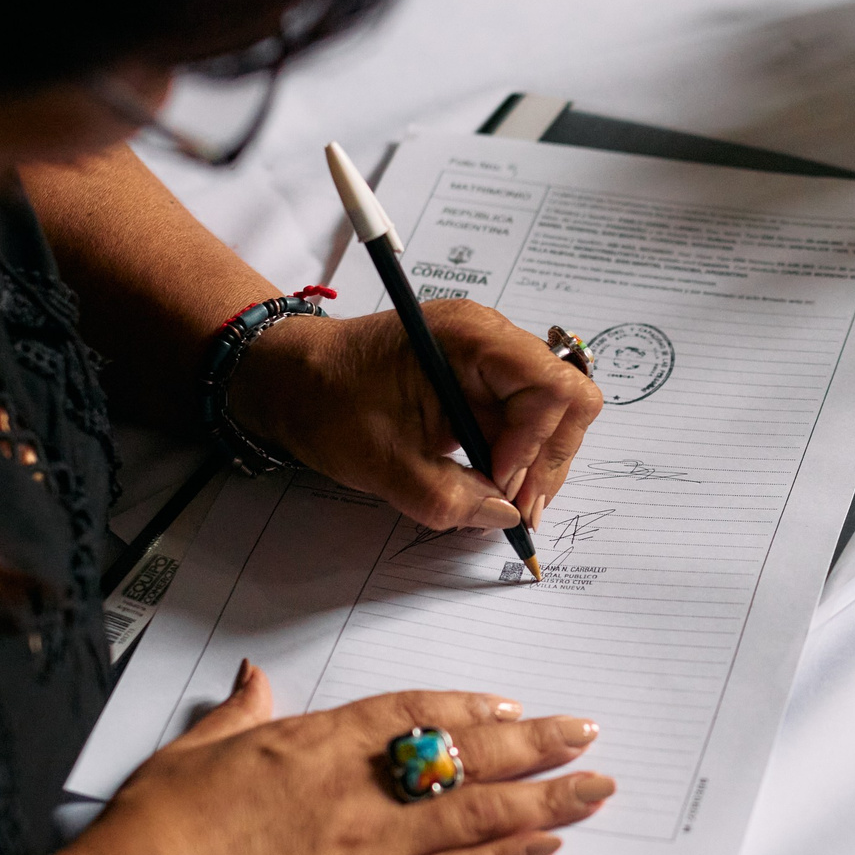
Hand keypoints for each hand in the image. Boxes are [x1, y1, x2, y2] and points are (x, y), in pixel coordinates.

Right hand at [62, 663, 611, 854]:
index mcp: (314, 743)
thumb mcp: (192, 754)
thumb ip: (239, 717)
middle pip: (466, 756)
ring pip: (481, 813)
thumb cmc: (155, 836)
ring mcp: (373, 847)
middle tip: (585, 734)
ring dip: (548, 798)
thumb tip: (255, 681)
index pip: (412, 713)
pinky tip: (550, 847)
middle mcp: (358, 787)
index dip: (469, 708)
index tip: (510, 705)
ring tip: (596, 788)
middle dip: (535, 743)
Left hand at [228, 302, 603, 530]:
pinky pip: (522, 421)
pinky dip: (516, 458)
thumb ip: (450, 498)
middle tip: (518, 509)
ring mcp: (488, 360)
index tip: (502, 483)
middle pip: (566, 401)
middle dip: (547, 459)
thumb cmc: (325, 400)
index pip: (554, 387)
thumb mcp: (383, 463)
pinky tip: (493, 485)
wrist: (288, 378)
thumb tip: (506, 516)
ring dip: (535, 464)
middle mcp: (491, 340)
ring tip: (503, 502)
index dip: (538, 444)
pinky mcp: (479, 382)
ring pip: (552, 416)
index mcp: (471, 338)